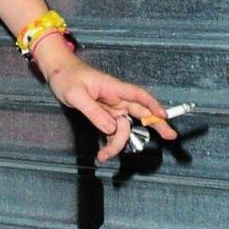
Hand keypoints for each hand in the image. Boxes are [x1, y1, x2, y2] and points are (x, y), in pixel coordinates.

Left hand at [32, 37, 176, 161]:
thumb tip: (112, 128)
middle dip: (156, 123)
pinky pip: (114, 131)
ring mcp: (111, 107)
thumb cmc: (66, 77)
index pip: (137, 94)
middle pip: (140, 110)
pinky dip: (111, 143)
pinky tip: (103, 153)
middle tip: (171, 136)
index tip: (164, 115)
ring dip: (119, 144)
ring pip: (125, 127)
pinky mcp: (105, 115)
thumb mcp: (76, 95)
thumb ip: (93, 111)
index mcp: (112, 88)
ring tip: (104, 155)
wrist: (57, 72)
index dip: (152, 104)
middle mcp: (116, 98)